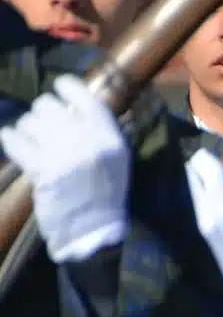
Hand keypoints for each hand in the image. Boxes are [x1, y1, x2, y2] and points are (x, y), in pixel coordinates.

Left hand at [0, 75, 129, 262]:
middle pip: (49, 105)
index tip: (60, 89)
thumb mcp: (116, 157)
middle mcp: (86, 141)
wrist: (94, 229)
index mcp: (108, 136)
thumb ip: (100, 129)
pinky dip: (11, 138)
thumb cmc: (107, 192)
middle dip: (43, 112)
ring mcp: (62, 155)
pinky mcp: (41, 171)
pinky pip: (15, 141)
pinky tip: (15, 142)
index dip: (66, 86)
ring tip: (32, 137)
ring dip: (27, 127)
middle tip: (45, 124)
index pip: (82, 95)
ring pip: (30, 121)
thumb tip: (74, 105)